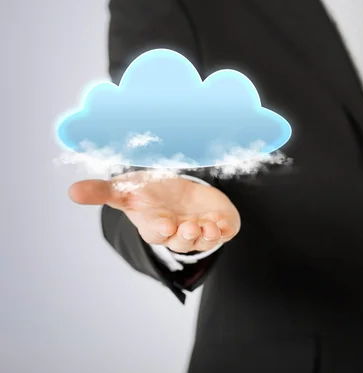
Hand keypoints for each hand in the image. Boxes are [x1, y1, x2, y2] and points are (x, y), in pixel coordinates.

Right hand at [69, 171, 240, 252]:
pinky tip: (223, 221)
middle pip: (182, 241)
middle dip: (186, 235)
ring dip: (208, 235)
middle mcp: (178, 232)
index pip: (157, 232)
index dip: (161, 229)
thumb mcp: (126, 188)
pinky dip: (225, 228)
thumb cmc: (150, 193)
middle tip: (189, 226)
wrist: (179, 191)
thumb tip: (71, 191)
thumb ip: (102, 191)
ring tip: (209, 226)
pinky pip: (225, 231)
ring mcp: (200, 229)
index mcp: (155, 225)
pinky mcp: (219, 224)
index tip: (166, 223)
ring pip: (205, 240)